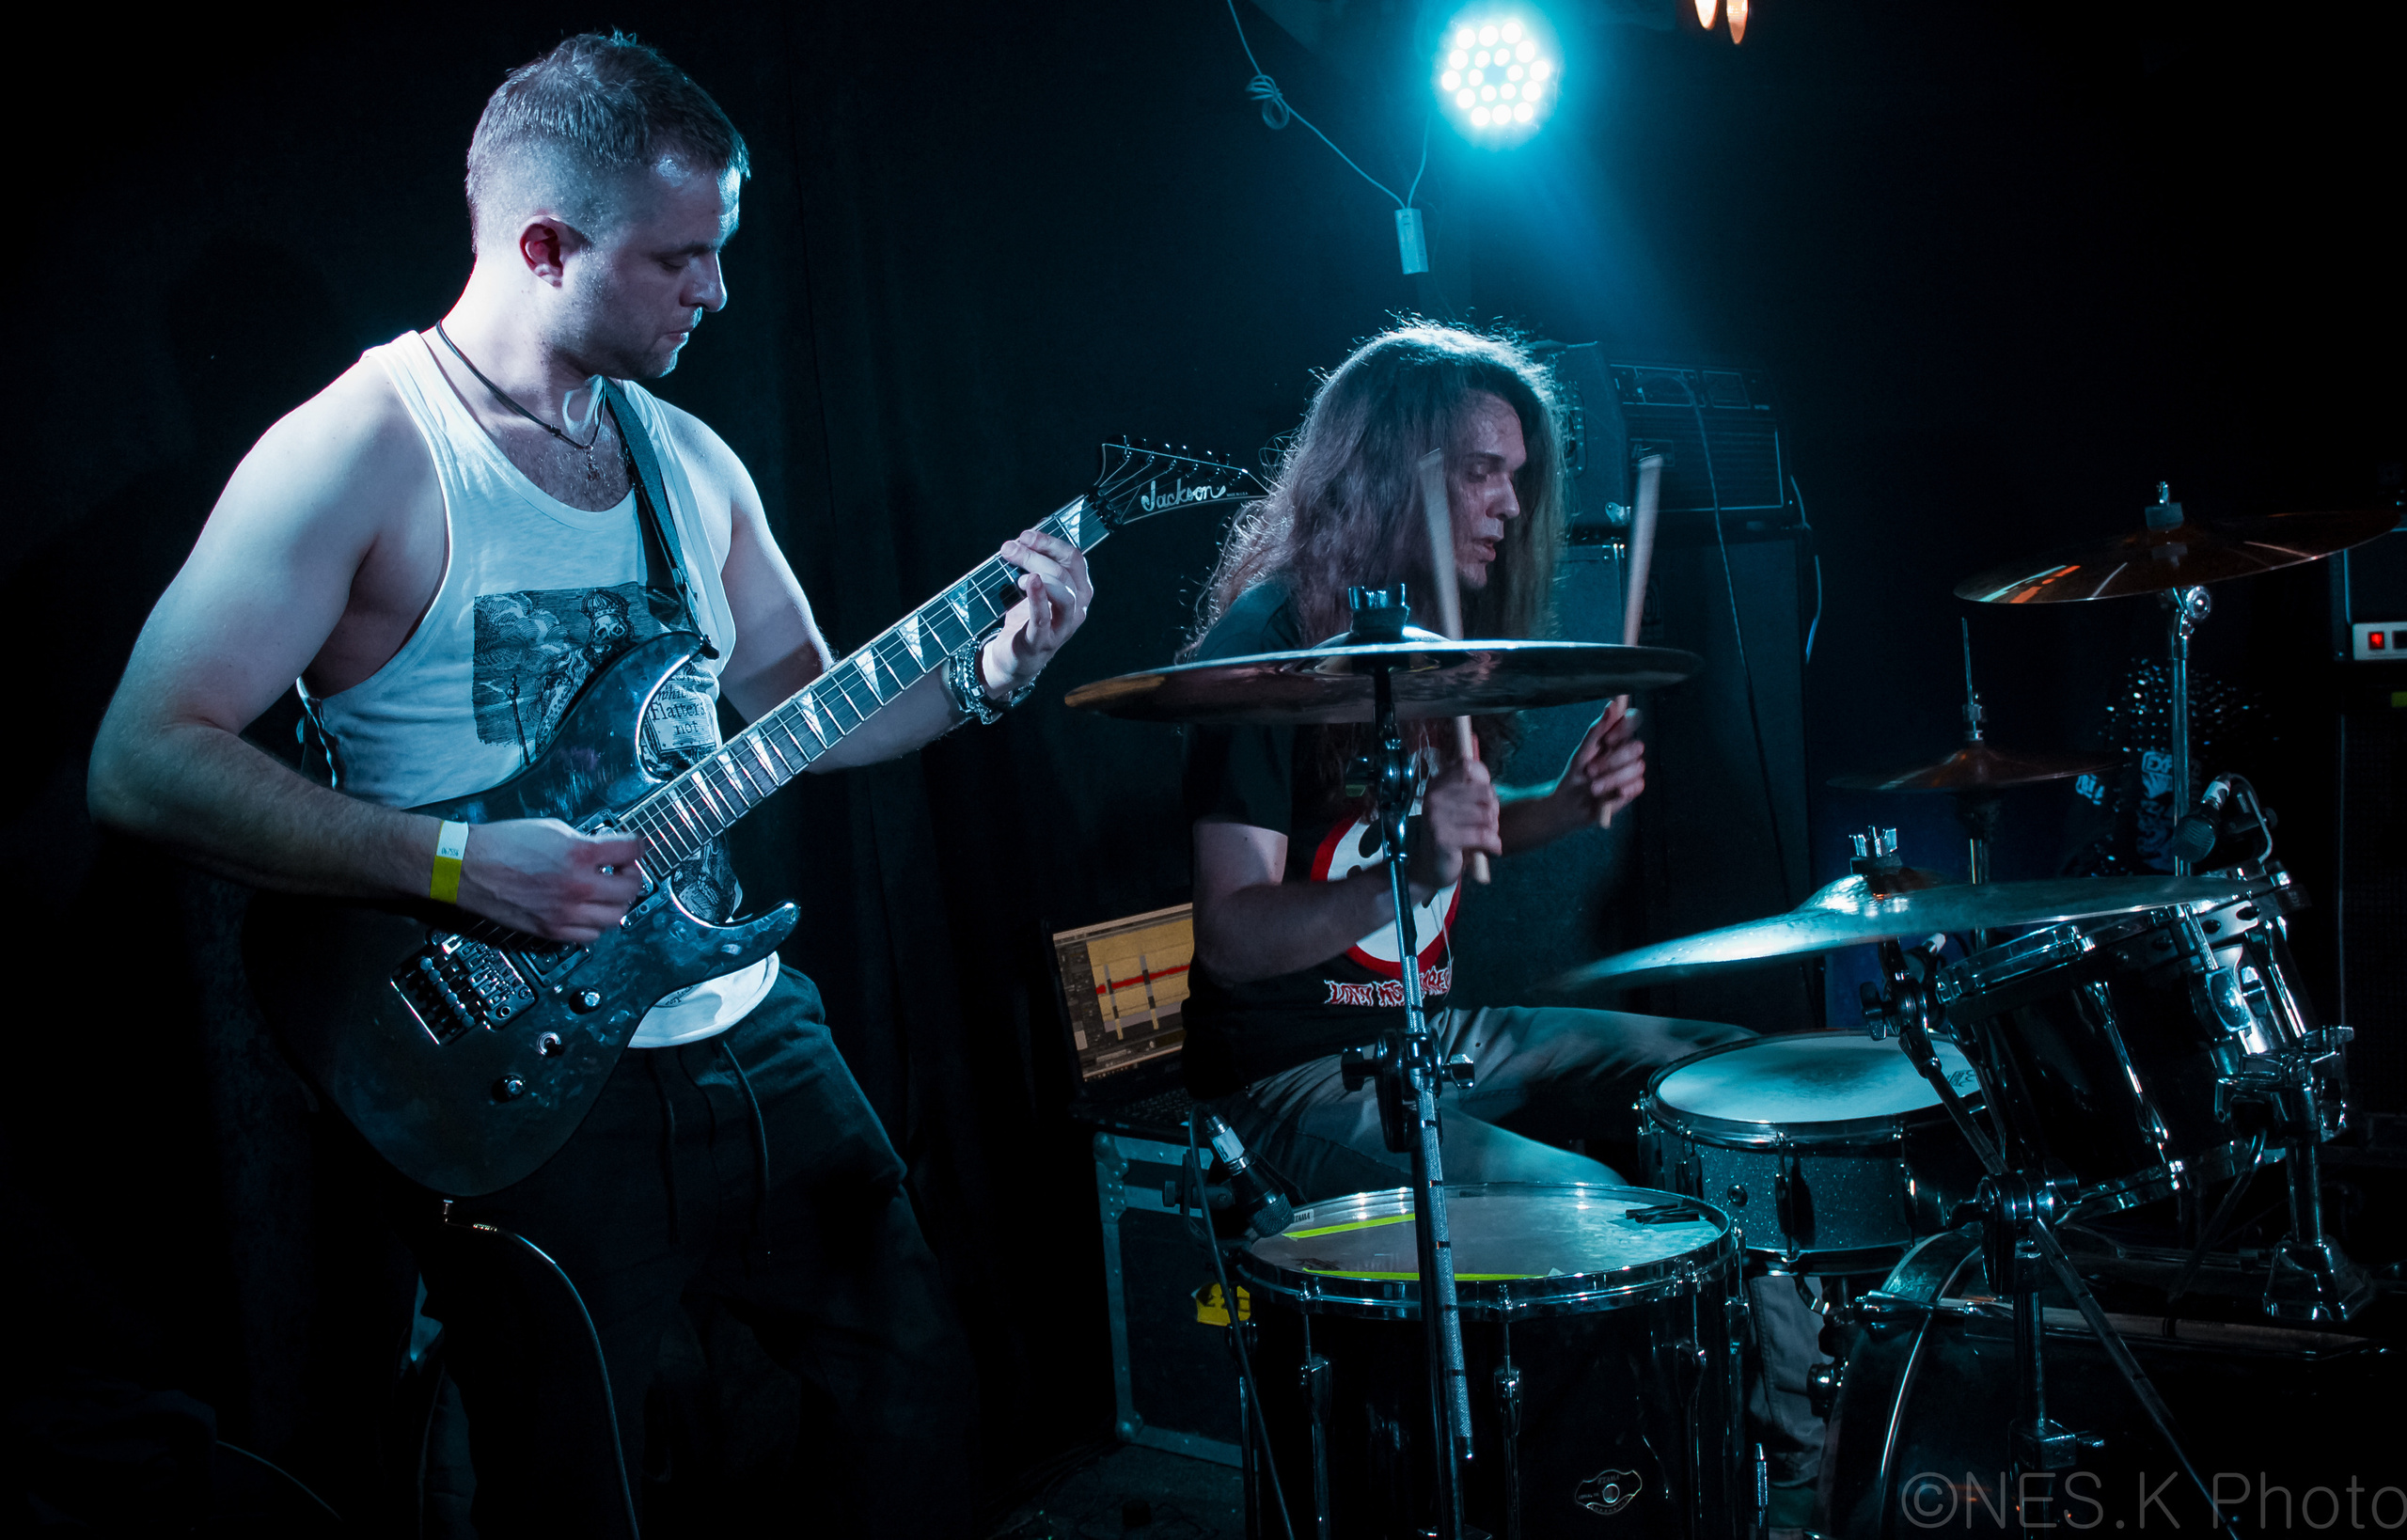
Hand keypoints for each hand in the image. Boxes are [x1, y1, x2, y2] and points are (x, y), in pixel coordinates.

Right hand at [451, 818, 646, 941]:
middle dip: (631, 877)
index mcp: (579, 854)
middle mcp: (578, 886)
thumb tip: (607, 852)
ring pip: (615, 917)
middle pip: (631, 889)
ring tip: (604, 892)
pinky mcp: (551, 931)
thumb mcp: (552, 829)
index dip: (636, 847)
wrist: (467, 867)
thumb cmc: (502, 843)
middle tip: (621, 871)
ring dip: (616, 903)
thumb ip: (585, 843)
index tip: (633, 849)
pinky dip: (594, 924)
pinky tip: (585, 910)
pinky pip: (590, 936)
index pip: (632, 851)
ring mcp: (565, 913)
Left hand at [981, 529, 1092, 697]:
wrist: (1012, 657)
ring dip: (1039, 572)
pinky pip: (1044, 618)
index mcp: (1078, 590)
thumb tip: (1025, 536)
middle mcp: (1077, 608)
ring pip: (1063, 593)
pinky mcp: (1043, 642)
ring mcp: (1063, 627)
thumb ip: (1035, 565)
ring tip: (1017, 570)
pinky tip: (1027, 581)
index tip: (1025, 535)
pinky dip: (1037, 598)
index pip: (1074, 558)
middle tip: (1010, 547)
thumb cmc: (1025, 617)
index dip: (1050, 543)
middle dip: (1037, 554)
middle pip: (1066, 573)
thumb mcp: (1033, 587)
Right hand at [1408, 756, 1501, 896]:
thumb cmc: (1449, 834)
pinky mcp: (1443, 838)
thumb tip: (1492, 786)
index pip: (1467, 766)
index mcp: (1436, 785)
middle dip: (1494, 810)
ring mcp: (1436, 817)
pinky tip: (1492, 849)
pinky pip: (1483, 835)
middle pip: (1485, 791)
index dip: (1483, 782)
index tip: (1483, 800)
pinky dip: (1493, 844)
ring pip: (1487, 814)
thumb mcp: (1456, 808)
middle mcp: (1434, 797)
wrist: (1428, 867)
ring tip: (1486, 837)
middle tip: (1488, 824)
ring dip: (1493, 829)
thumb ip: (1471, 791)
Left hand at [1553, 700, 1646, 826]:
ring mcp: (1631, 770)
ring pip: (1638, 767)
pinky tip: (1610, 794)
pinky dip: (1622, 789)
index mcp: (1615, 737)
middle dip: (1613, 761)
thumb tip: (1611, 705)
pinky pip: (1638, 786)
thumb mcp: (1582, 752)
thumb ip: (1596, 730)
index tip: (1608, 740)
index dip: (1624, 727)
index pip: (1632, 720)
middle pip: (1638, 746)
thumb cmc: (1575, 774)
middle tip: (1591, 771)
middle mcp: (1626, 752)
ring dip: (1612, 778)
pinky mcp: (1633, 789)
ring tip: (1593, 788)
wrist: (1569, 803)